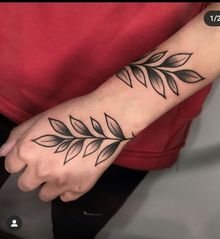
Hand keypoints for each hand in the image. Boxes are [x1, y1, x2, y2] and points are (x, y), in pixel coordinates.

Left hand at [1, 93, 133, 201]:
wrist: (105, 120)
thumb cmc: (73, 113)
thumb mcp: (42, 118)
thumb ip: (18, 135)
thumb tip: (4, 153)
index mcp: (28, 151)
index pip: (11, 166)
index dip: (21, 159)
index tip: (33, 153)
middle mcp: (41, 171)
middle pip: (25, 184)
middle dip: (32, 174)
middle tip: (48, 161)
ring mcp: (61, 182)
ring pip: (44, 195)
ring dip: (48, 184)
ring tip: (63, 168)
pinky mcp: (80, 188)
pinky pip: (65, 197)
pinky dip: (66, 189)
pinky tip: (74, 175)